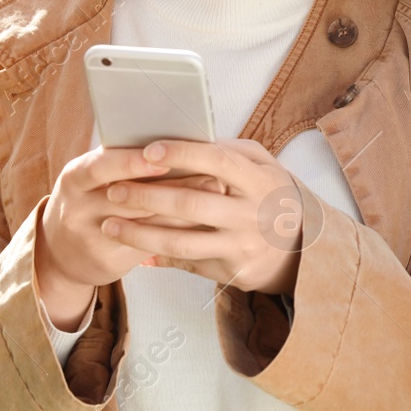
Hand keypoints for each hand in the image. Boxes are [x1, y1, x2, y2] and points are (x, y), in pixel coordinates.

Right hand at [38, 145, 214, 299]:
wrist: (59, 253)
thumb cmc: (89, 200)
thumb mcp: (93, 177)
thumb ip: (124, 162)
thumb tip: (175, 142)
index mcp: (75, 178)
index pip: (103, 166)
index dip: (133, 162)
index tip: (163, 157)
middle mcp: (78, 209)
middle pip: (130, 197)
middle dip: (174, 185)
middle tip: (211, 175)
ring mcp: (91, 238)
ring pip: (145, 223)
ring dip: (184, 208)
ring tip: (216, 194)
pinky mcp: (108, 262)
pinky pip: (149, 245)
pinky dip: (178, 231)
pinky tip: (204, 221)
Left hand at [98, 138, 306, 295]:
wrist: (300, 248)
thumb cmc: (272, 196)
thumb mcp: (264, 167)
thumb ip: (230, 152)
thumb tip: (186, 138)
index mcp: (260, 181)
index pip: (217, 162)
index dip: (182, 155)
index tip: (149, 150)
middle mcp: (252, 214)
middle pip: (191, 204)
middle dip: (147, 196)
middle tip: (114, 189)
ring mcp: (242, 246)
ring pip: (182, 241)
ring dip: (140, 233)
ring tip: (110, 223)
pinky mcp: (232, 271)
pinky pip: (187, 262)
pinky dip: (157, 256)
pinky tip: (133, 249)